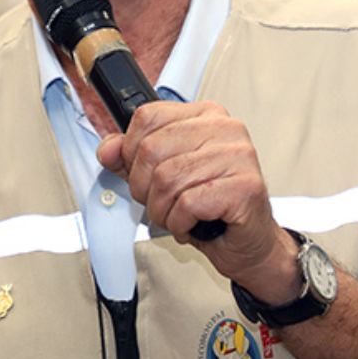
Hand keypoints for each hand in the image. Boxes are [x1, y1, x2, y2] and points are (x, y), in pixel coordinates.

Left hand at [96, 102, 301, 302]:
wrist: (249, 243)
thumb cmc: (211, 208)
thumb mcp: (162, 178)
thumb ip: (132, 159)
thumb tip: (108, 149)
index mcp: (205, 116)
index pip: (147, 117)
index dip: (131, 151)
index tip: (142, 174)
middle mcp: (225, 129)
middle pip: (151, 150)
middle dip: (144, 188)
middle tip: (161, 203)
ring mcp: (239, 156)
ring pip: (167, 179)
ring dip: (162, 211)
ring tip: (178, 216)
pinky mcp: (245, 187)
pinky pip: (188, 203)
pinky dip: (180, 223)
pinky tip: (192, 224)